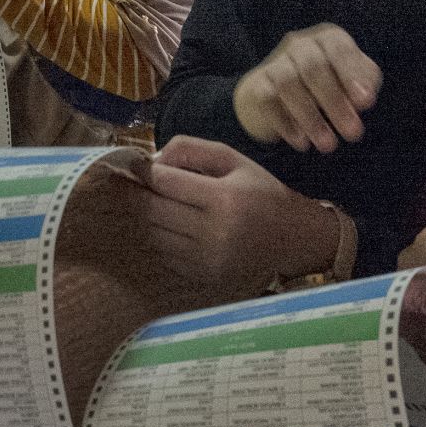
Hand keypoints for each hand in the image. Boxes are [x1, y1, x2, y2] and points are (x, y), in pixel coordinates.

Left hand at [137, 136, 344, 289]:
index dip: (144, 171)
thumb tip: (154, 160)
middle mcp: (214, 232)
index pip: (165, 183)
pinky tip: (176, 226)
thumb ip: (192, 150)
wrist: (292, 237)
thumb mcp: (233, 160)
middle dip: (138, 194)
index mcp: (223, 198)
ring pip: (155, 235)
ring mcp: (208, 259)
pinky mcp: (205, 276)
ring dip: (150, 217)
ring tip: (159, 203)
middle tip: (133, 183)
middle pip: (153, 211)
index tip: (135, 164)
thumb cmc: (261, 192)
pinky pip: (166, 255)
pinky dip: (163, 239)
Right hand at [234, 23, 382, 152]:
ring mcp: (274, 63)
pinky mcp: (257, 85)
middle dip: (334, 101)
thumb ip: (363, 84)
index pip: (338, 48)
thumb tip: (364, 99)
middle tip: (353, 133)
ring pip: (288, 83)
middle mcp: (299, 45)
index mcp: (326, 39)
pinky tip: (301, 142)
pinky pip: (267, 101)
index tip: (366, 103)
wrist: (277, 96)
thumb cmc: (327, 85)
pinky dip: (285, 123)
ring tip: (328, 145)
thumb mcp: (351, 81)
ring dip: (310, 116)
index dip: (352, 74)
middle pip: (313, 66)